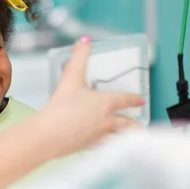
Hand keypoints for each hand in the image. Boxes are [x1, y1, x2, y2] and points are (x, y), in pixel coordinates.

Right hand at [40, 36, 144, 156]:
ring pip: (118, 139)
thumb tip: (84, 41)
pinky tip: (102, 146)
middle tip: (139, 127)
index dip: (134, 99)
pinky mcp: (87, 148)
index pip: (125, 100)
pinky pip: (102, 148)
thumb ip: (78, 57)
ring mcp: (98, 136)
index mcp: (105, 104)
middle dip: (135, 126)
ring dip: (125, 138)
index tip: (140, 100)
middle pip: (128, 125)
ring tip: (127, 139)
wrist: (49, 134)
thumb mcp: (70, 77)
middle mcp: (106, 121)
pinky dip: (106, 147)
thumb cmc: (61, 108)